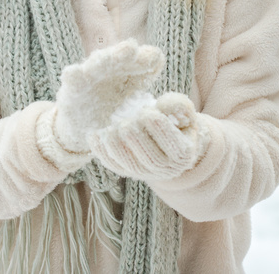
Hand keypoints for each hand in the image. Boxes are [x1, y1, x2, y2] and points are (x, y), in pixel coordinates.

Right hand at [51, 38, 164, 154]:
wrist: (84, 129)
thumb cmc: (114, 114)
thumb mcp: (135, 105)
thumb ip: (151, 96)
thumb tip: (172, 96)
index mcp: (129, 73)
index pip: (140, 61)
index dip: (147, 59)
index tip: (155, 60)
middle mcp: (110, 70)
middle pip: (119, 58)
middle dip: (125, 53)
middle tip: (132, 48)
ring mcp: (90, 78)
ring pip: (97, 64)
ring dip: (104, 59)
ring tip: (107, 57)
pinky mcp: (72, 90)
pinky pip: (72, 81)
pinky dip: (73, 76)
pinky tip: (73, 73)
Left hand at [88, 92, 210, 180]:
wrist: (171, 142)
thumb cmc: (178, 123)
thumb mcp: (185, 112)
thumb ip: (178, 106)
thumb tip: (160, 105)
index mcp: (182, 154)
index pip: (171, 143)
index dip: (158, 127)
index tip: (147, 112)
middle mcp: (165, 169)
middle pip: (149, 158)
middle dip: (135, 139)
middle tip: (126, 123)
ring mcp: (145, 173)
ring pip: (130, 165)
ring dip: (116, 147)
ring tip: (109, 130)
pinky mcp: (128, 172)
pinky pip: (113, 165)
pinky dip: (101, 152)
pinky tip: (93, 135)